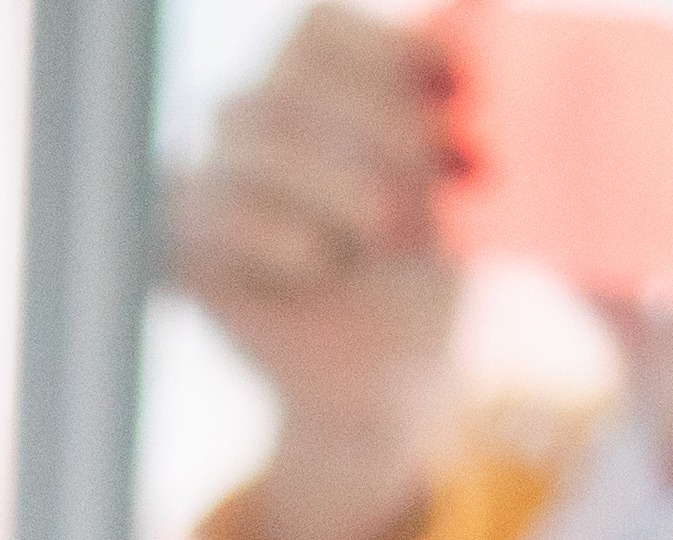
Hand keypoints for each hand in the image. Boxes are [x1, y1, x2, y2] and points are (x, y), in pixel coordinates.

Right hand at [173, 6, 460, 539]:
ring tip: (392, 235)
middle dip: (381, 126)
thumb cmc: (432, 258)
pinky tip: (323, 263)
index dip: (386, 49)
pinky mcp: (181, 242)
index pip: (321, 26)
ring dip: (342, 187)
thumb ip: (467, 94)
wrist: (389, 369)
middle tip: (446, 173)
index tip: (457, 86)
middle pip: (293, 81)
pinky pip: (213, 213)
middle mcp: (256, 114)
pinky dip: (283, 238)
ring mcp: (212, 176)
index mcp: (319, 76)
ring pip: (257, 142)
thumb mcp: (469, 171)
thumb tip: (491, 0)